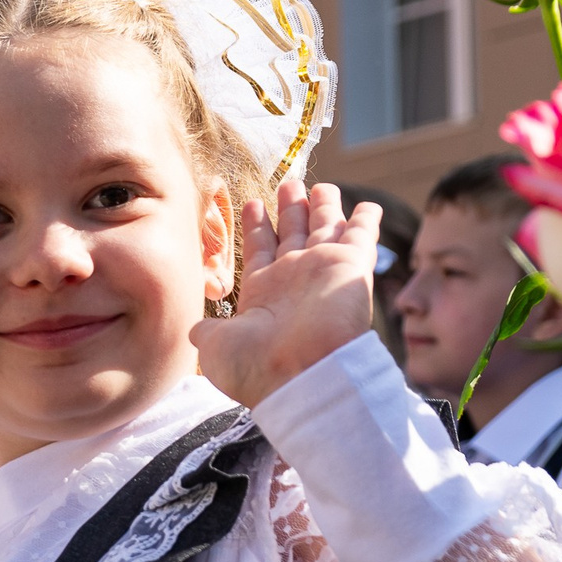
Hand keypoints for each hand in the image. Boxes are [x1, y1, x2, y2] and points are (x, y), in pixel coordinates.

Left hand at [191, 181, 383, 409]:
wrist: (298, 377)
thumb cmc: (255, 365)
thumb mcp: (215, 346)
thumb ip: (206, 330)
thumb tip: (194, 330)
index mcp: (264, 293)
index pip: (260, 250)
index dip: (257, 226)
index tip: (253, 203)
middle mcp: (295, 279)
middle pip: (293, 233)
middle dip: (290, 209)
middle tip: (289, 184)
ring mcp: (324, 272)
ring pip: (325, 228)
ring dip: (324, 206)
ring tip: (320, 186)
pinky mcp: (352, 267)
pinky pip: (361, 236)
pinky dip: (365, 220)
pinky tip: (367, 205)